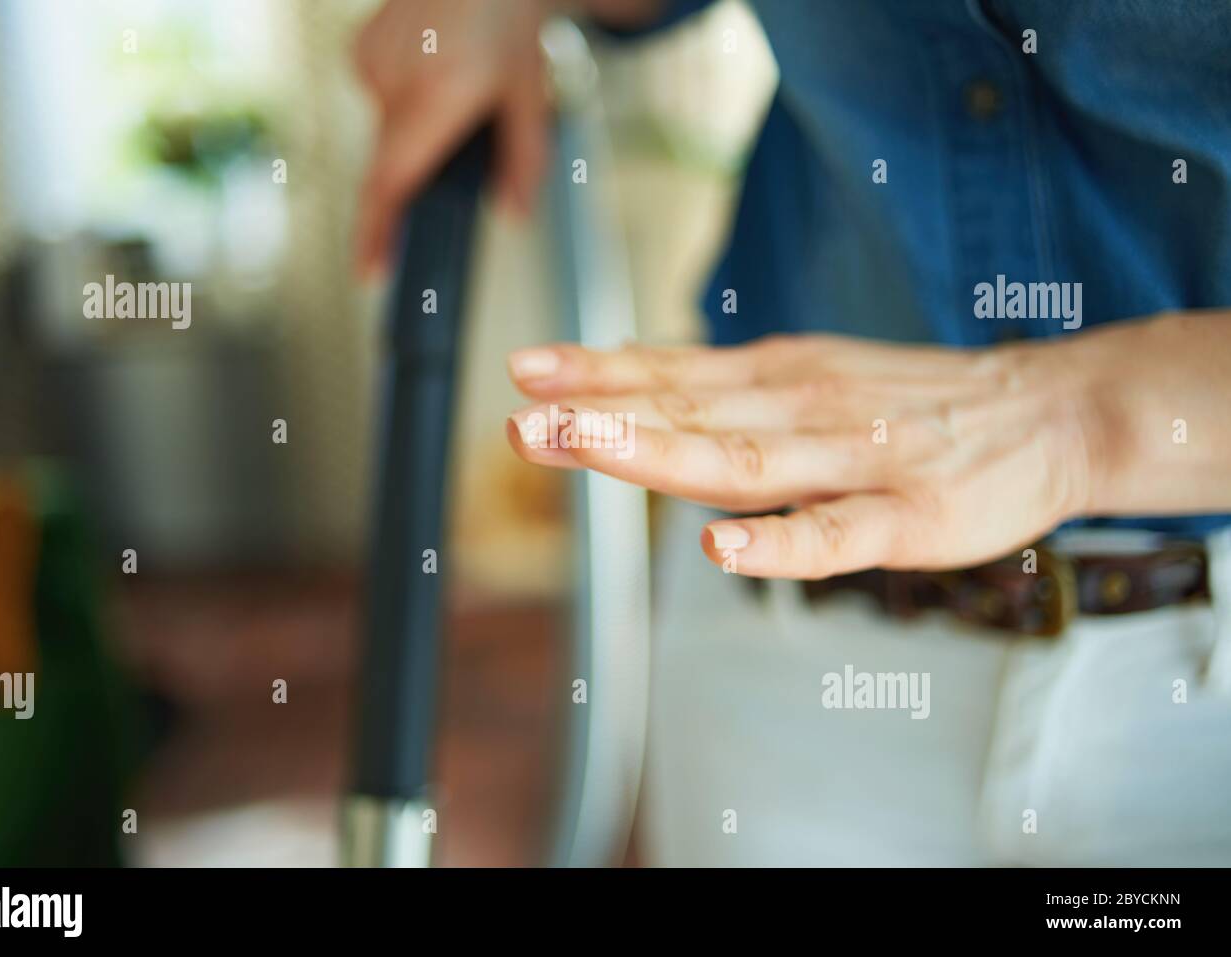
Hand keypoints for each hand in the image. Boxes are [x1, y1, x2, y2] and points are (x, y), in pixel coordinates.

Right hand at [352, 0, 550, 274]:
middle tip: (466, 118)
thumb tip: (514, 215)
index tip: (367, 272)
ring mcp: (370, 63)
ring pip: (390, 130)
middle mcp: (395, 81)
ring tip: (455, 78)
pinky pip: (381, 100)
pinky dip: (406, 98)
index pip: (391, 182)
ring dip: (420, 125)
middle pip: (395, 160)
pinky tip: (432, 62)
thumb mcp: (530, 92)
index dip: (376, 234)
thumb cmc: (508, 18)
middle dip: (425, 161)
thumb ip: (525, 160)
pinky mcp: (358, 51)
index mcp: (439, 95)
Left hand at [505, 332, 1109, 578]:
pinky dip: (777, 545)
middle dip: (601, 418)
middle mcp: (804, 409)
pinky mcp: (907, 518)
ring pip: (742, 462)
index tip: (524, 370)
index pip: (673, 372)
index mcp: (780, 378)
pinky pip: (833, 535)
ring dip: (658, 452)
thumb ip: (729, 388)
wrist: (1050, 411)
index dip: (597, 373)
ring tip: (585, 444)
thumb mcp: (813, 372)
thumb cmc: (916, 403)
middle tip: (523, 420)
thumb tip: (631, 384)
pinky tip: (722, 550)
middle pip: (689, 415)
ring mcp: (854, 463)